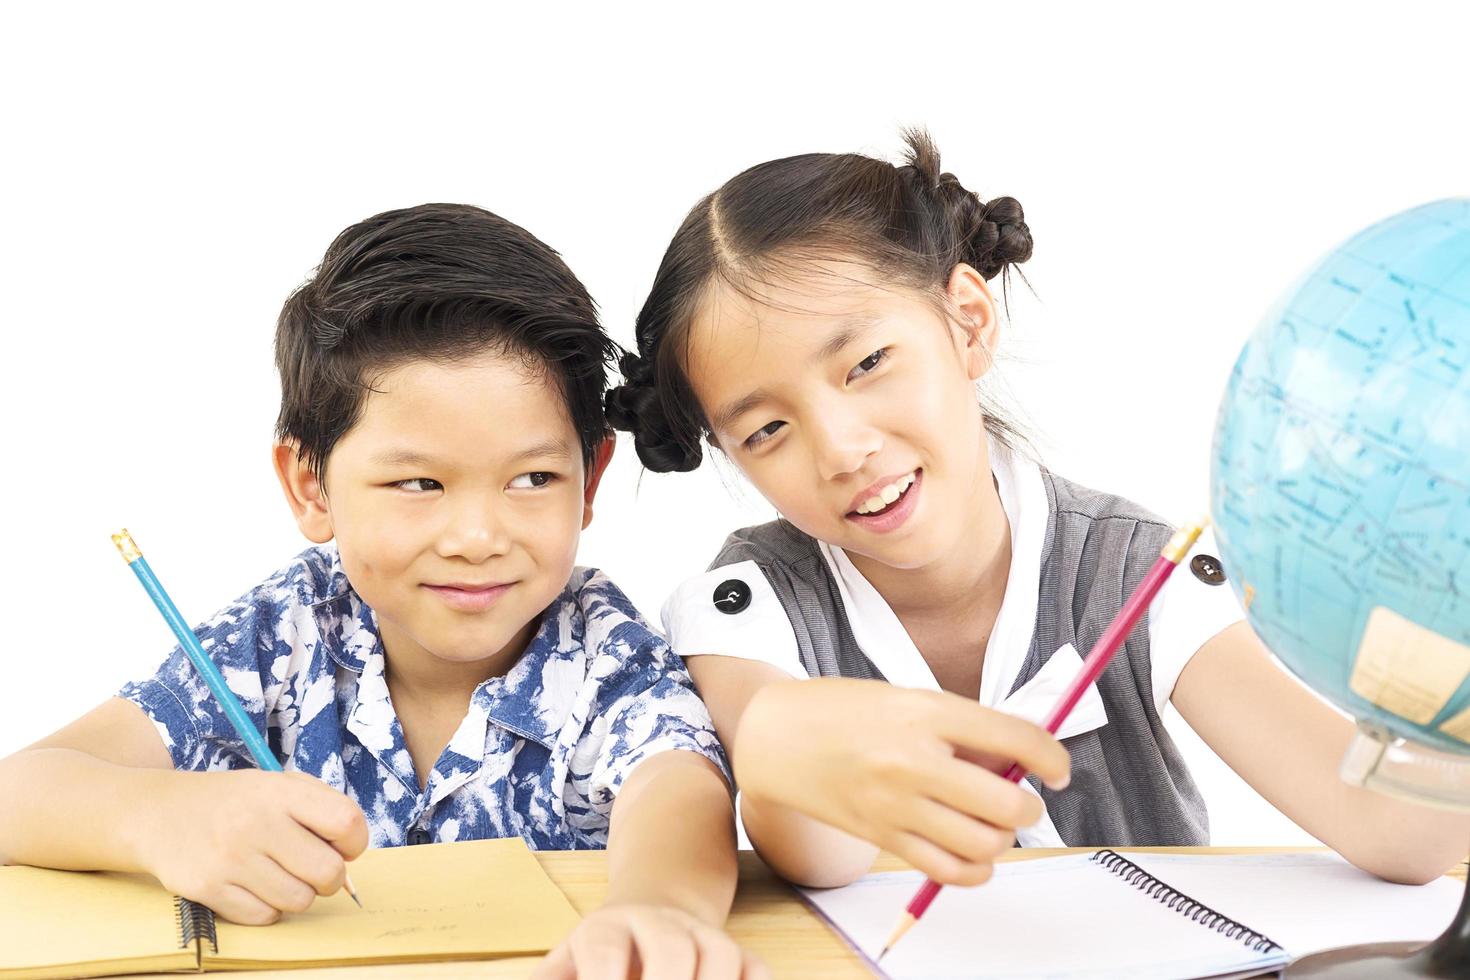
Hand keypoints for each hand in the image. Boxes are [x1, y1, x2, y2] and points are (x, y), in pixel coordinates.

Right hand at [139, 769, 367, 923]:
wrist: (158, 812)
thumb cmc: (232, 802)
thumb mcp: (276, 784)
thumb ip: (319, 807)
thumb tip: (351, 853)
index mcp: (280, 792)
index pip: (346, 822)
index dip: (354, 841)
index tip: (341, 845)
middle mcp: (255, 823)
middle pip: (328, 872)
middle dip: (330, 878)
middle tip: (313, 869)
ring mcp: (230, 859)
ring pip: (298, 901)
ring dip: (297, 894)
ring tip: (279, 875)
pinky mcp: (207, 889)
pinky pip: (264, 917)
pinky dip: (266, 908)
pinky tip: (253, 887)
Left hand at [533, 904, 768, 979]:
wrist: (648, 911)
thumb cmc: (596, 957)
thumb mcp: (563, 966)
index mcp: (606, 928)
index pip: (606, 949)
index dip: (605, 979)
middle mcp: (657, 924)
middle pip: (671, 947)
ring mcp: (701, 934)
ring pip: (720, 953)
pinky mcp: (735, 951)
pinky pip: (755, 969)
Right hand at [735, 678, 1069, 886]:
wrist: (774, 737)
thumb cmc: (842, 710)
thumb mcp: (906, 698)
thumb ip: (961, 728)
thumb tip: (1020, 761)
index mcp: (925, 711)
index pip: (1014, 737)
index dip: (1052, 757)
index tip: (1057, 769)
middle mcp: (913, 759)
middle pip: (1006, 803)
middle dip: (1029, 806)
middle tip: (1022, 799)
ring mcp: (896, 804)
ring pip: (984, 844)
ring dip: (1002, 838)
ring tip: (990, 823)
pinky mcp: (882, 837)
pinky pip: (949, 871)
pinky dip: (975, 869)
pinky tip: (971, 851)